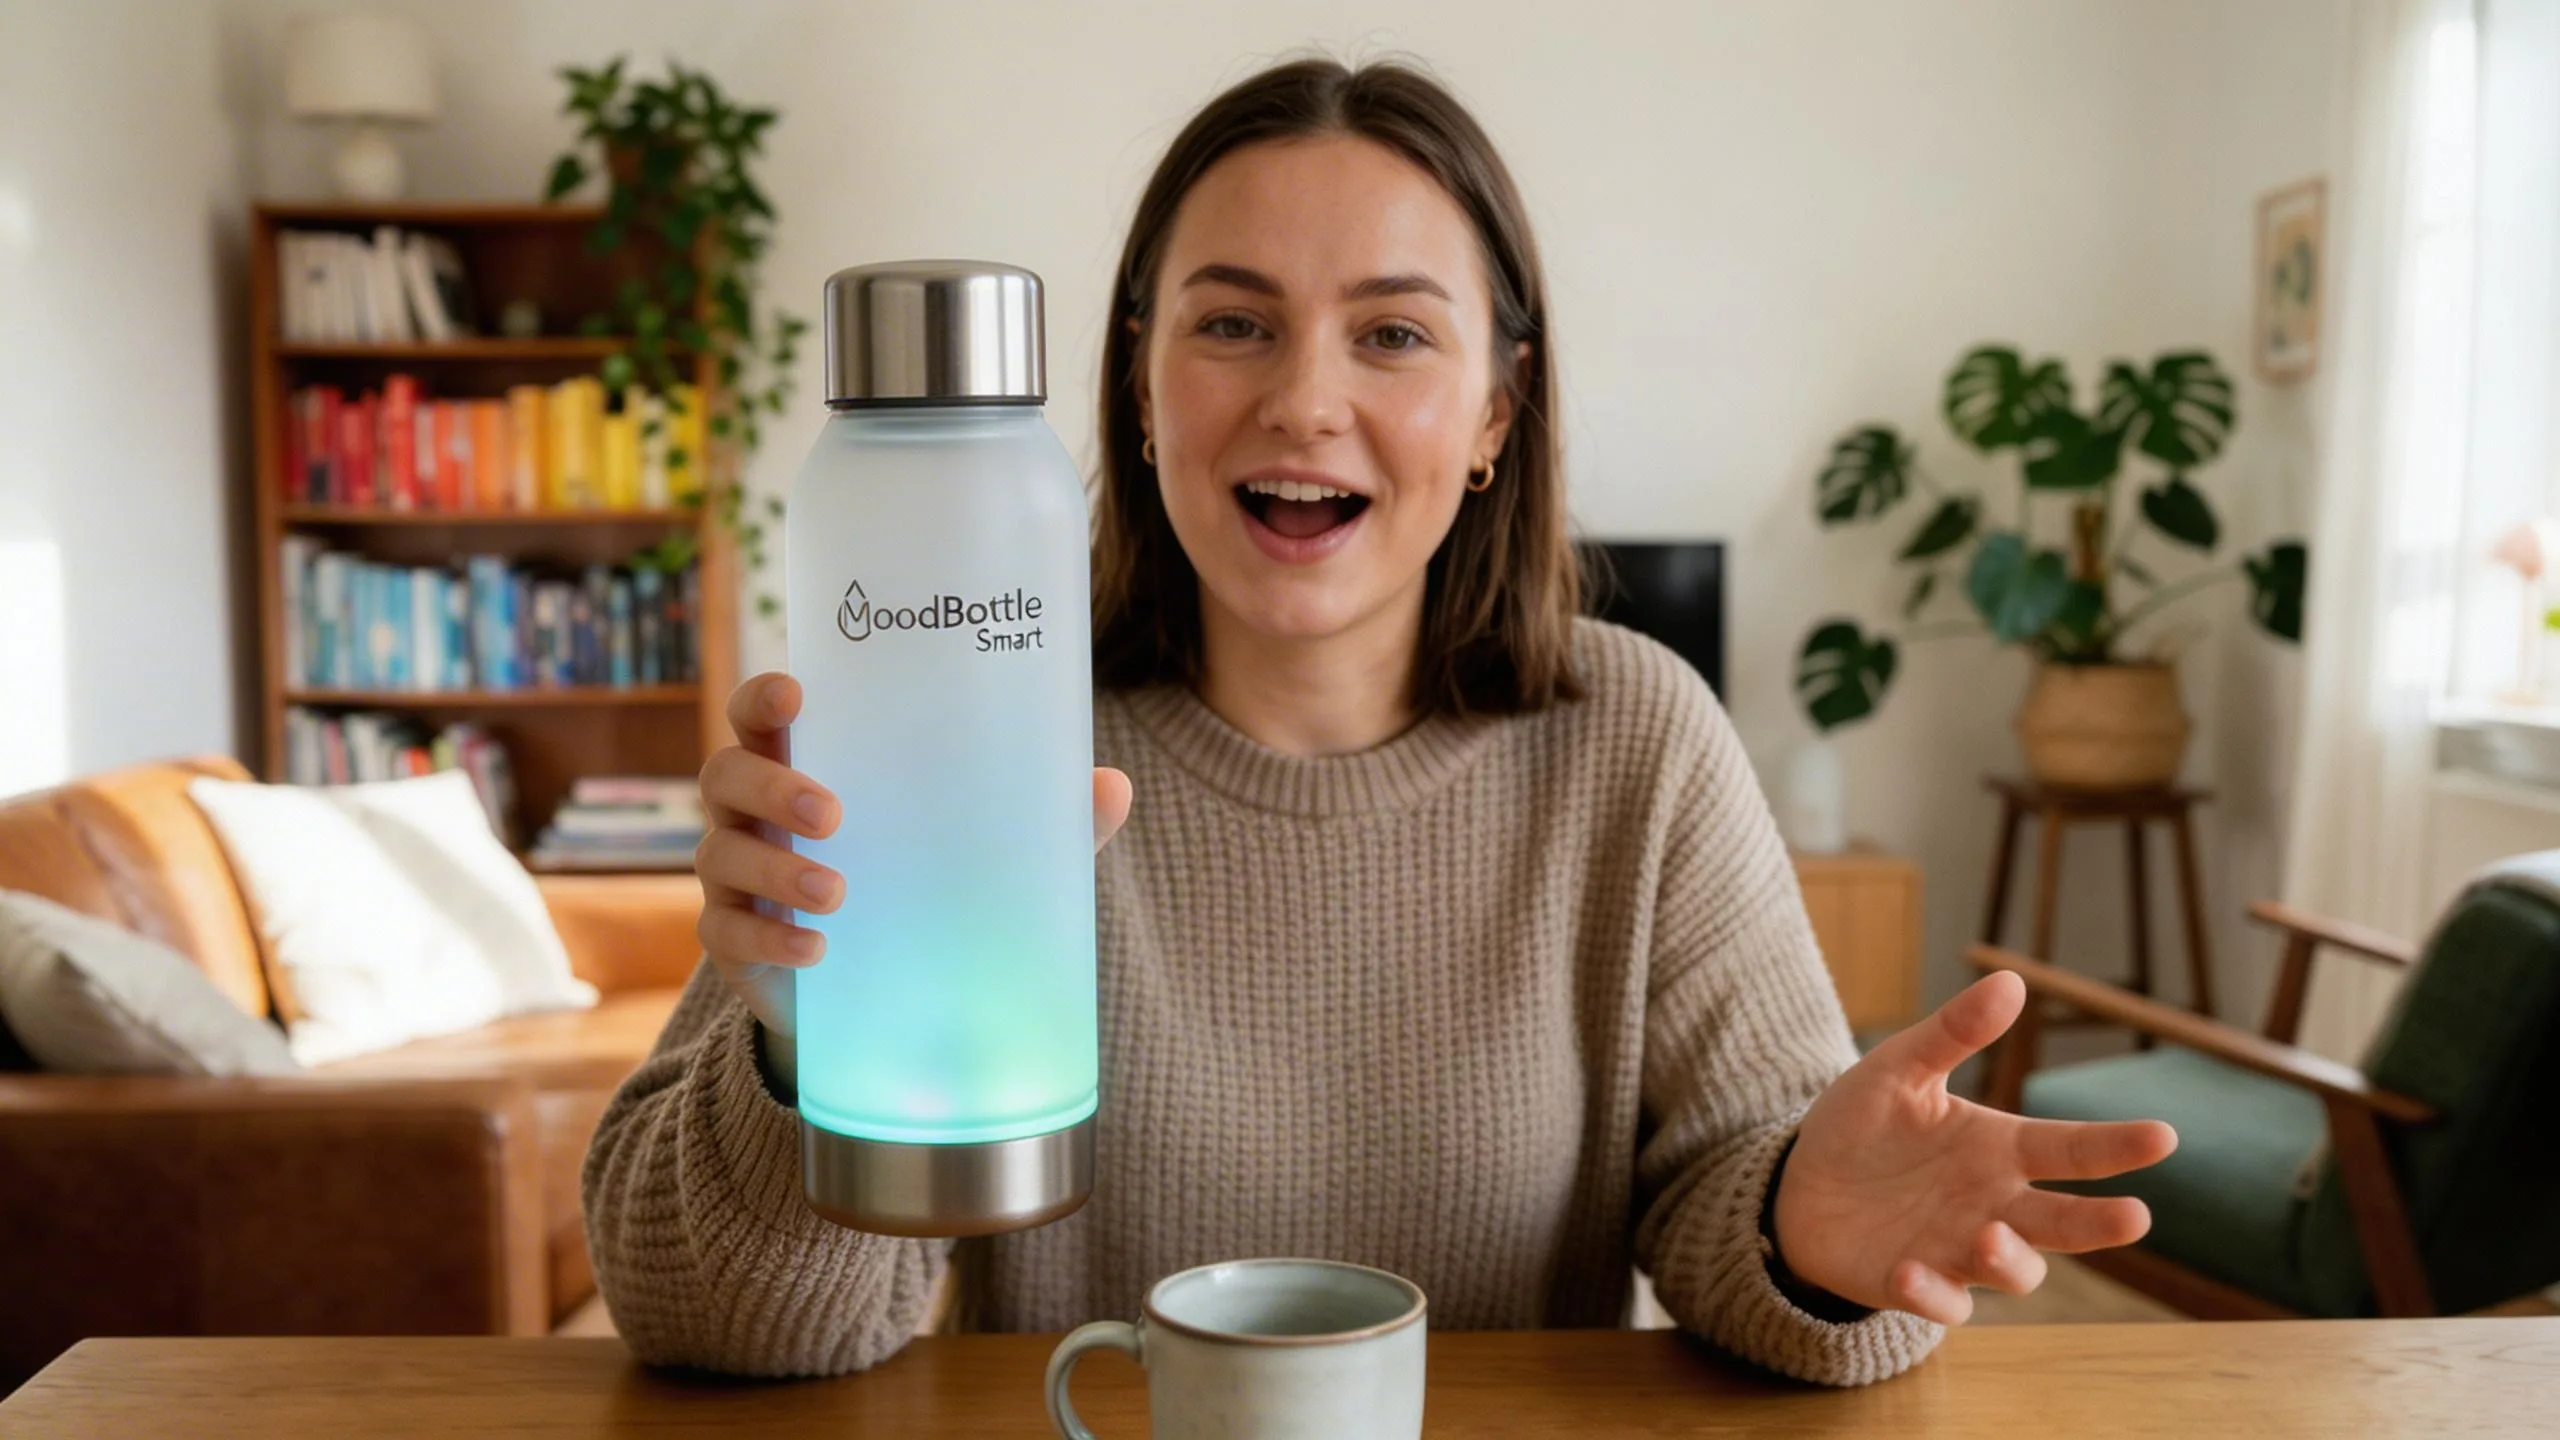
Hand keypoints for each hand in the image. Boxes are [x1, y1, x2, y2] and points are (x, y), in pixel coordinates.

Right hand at [695, 671, 1133, 1039]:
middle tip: (833, 812)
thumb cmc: (921, 875)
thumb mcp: (979, 842)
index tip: (796, 694)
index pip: (760, 714)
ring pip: (721, 857)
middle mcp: (753, 813)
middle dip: (772, 786)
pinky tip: (819, 952)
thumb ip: (1039, 814)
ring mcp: (736, 878)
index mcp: (804, 762)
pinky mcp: (734, 943)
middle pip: (725, 775)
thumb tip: (1112, 786)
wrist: (880, 981)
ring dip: (777, 869)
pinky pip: (727, 935)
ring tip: (839, 892)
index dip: (763, 698)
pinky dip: (772, 942)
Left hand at [1770, 970, 2177, 1324]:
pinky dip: (1932, 1293)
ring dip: (2008, 1260)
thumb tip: (2010, 980)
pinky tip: (1909, 1270)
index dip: (2117, 1145)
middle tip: (2135, 1216)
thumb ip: (1952, 1032)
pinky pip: (1941, 1302)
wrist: (1800, 1183)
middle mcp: (1994, 1204)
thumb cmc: (1862, 1124)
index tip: (2164, 1136)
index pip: (2071, 1149)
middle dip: (2100, 1222)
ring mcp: (1960, 1250)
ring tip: (1986, 1236)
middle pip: (2064, 1223)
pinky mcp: (1917, 1286)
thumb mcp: (1899, 1069)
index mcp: (1999, 1148)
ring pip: (2015, 1270)